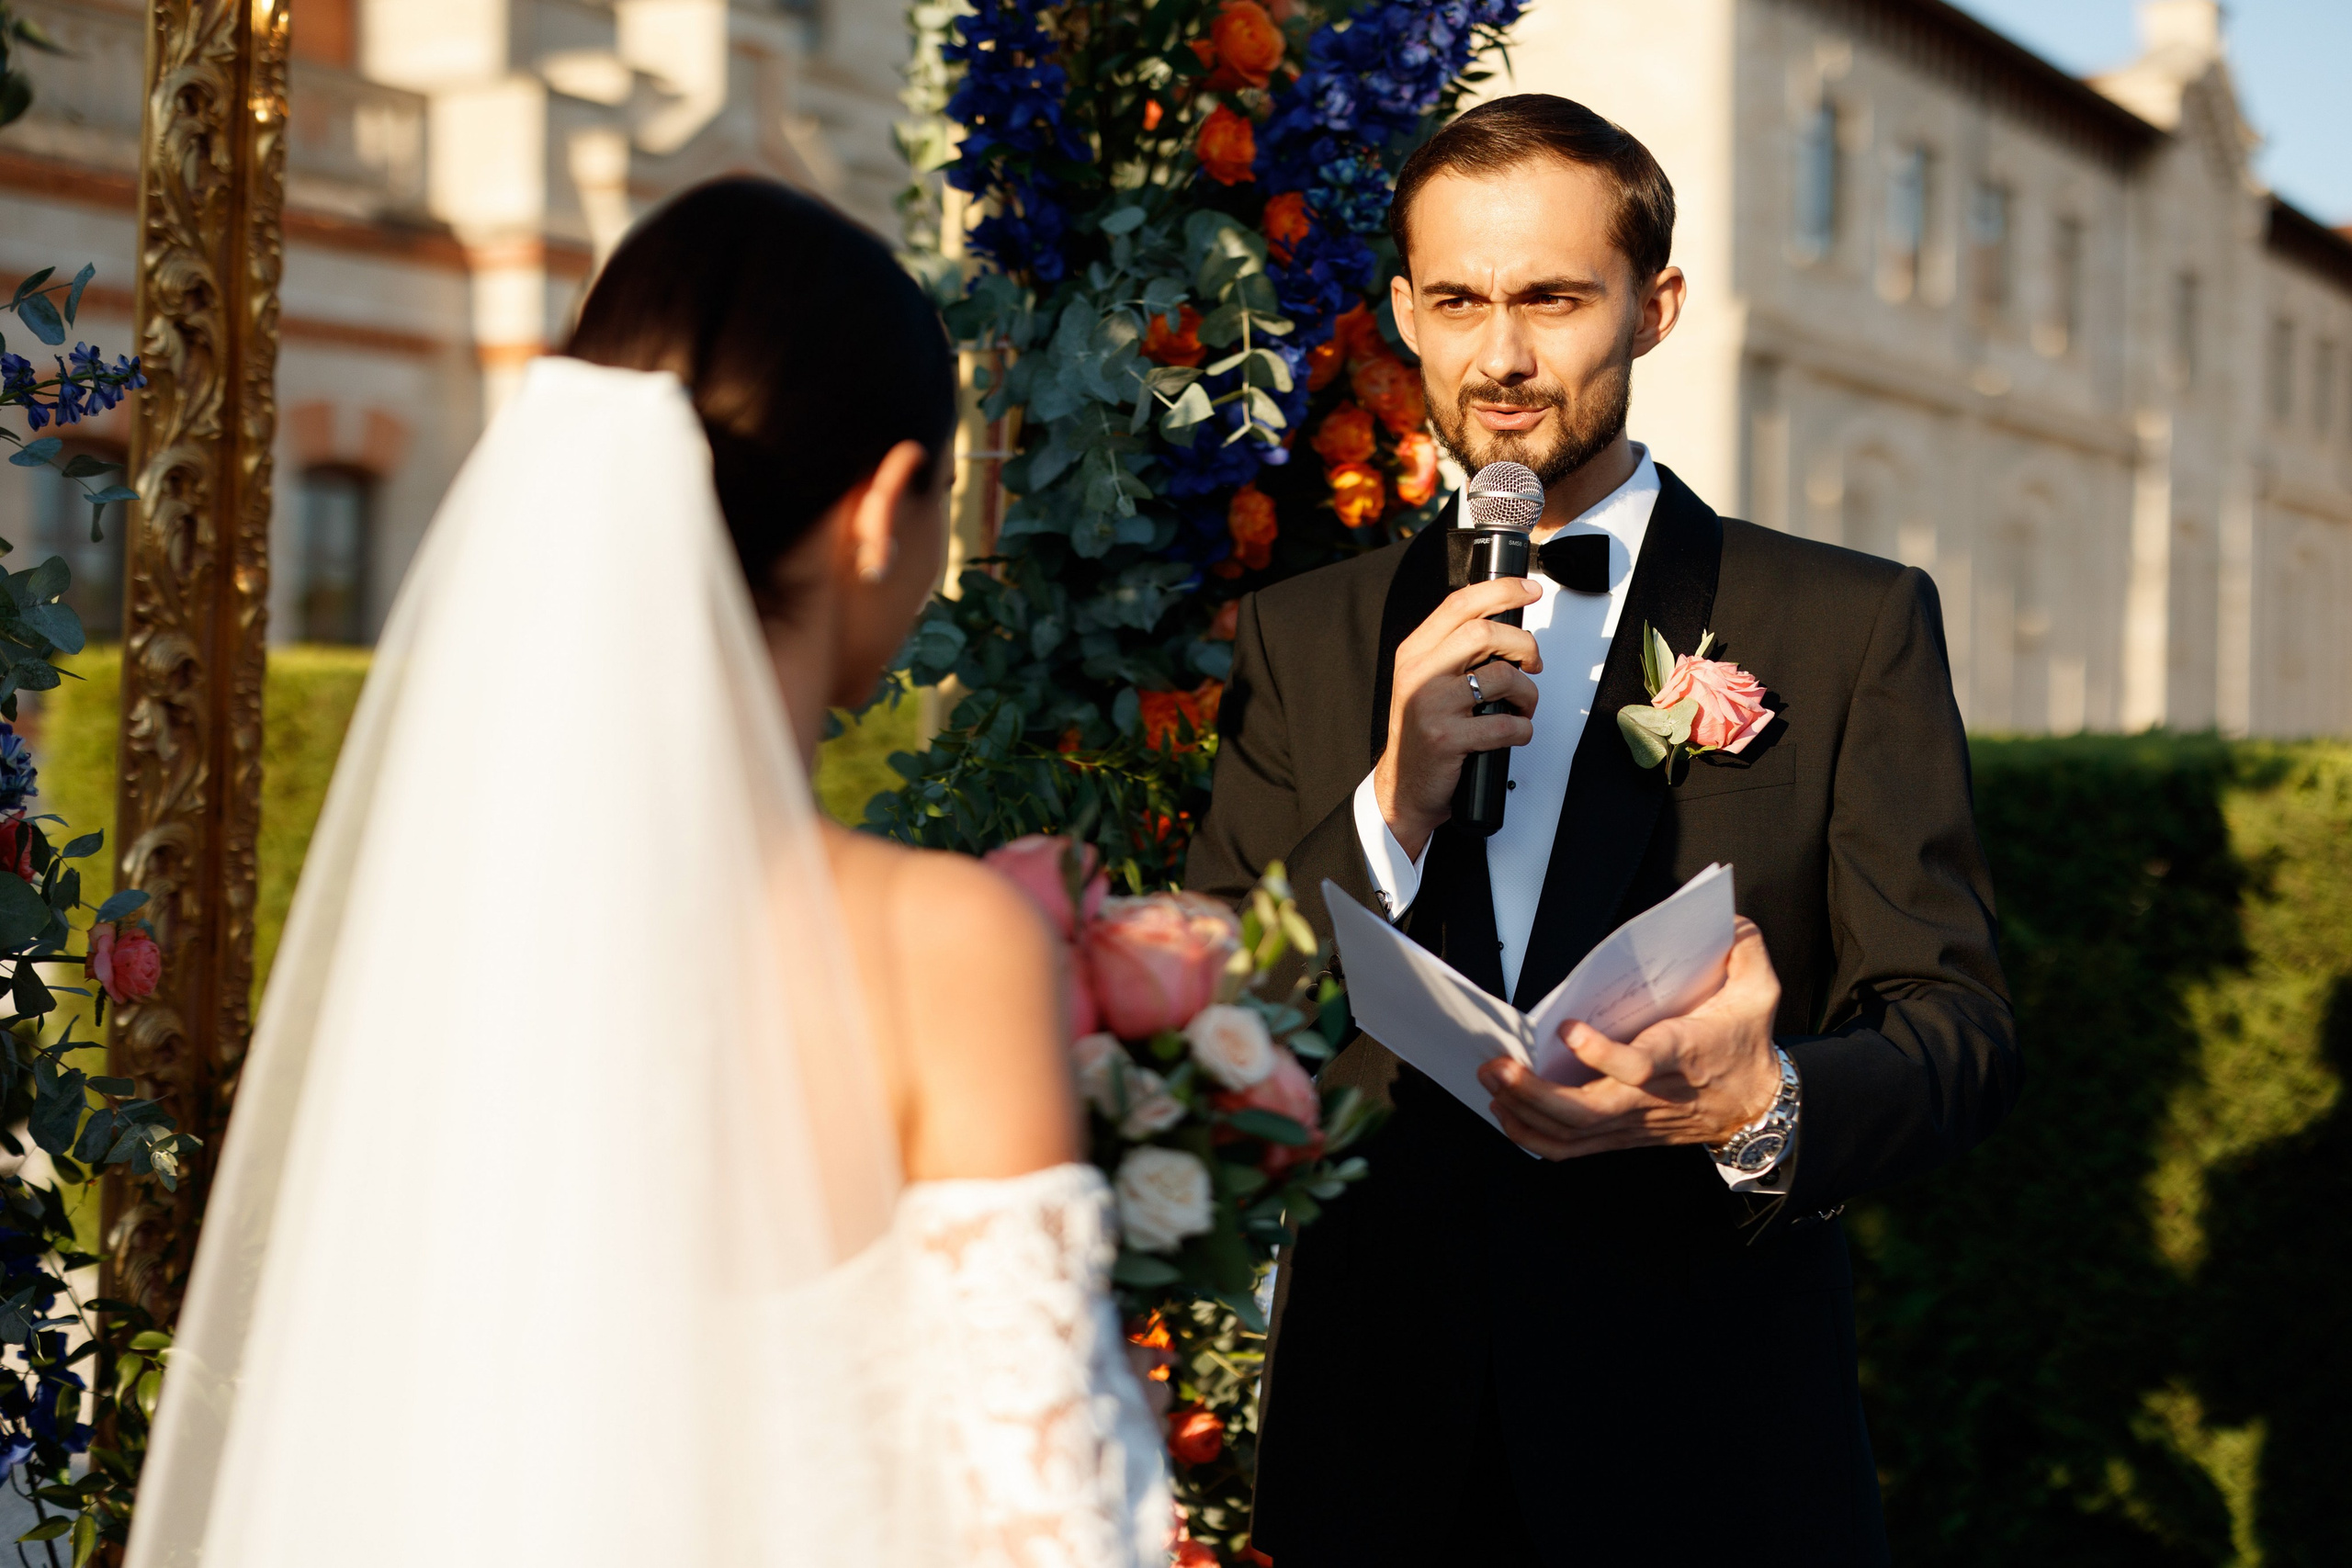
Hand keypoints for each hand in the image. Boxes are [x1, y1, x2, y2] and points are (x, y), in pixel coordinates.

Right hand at [1373, 578, 1543, 858]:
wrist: (1403, 786)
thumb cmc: (1424, 733)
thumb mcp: (1428, 682)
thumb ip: (1455, 652)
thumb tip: (1506, 631)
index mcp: (1415, 653)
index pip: (1459, 604)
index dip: (1502, 590)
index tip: (1529, 590)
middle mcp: (1419, 674)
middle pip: (1484, 633)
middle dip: (1522, 645)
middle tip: (1532, 662)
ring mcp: (1431, 705)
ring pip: (1501, 677)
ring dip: (1527, 693)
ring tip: (1522, 707)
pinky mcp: (1445, 738)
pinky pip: (1505, 725)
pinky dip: (1522, 730)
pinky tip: (1514, 733)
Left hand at [1475, 917, 1783, 1159]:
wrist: (1757, 1105)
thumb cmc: (1746, 1043)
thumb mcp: (1760, 990)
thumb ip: (1745, 949)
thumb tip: (1724, 922)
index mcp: (1684, 1054)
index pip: (1639, 1065)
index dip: (1601, 1054)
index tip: (1567, 1029)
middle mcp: (1653, 1095)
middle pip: (1589, 1109)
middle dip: (1535, 1092)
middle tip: (1496, 1066)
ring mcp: (1635, 1120)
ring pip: (1574, 1132)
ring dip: (1524, 1111)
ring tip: (1491, 1081)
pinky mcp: (1623, 1134)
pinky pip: (1573, 1147)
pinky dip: (1534, 1136)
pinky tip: (1506, 1113)